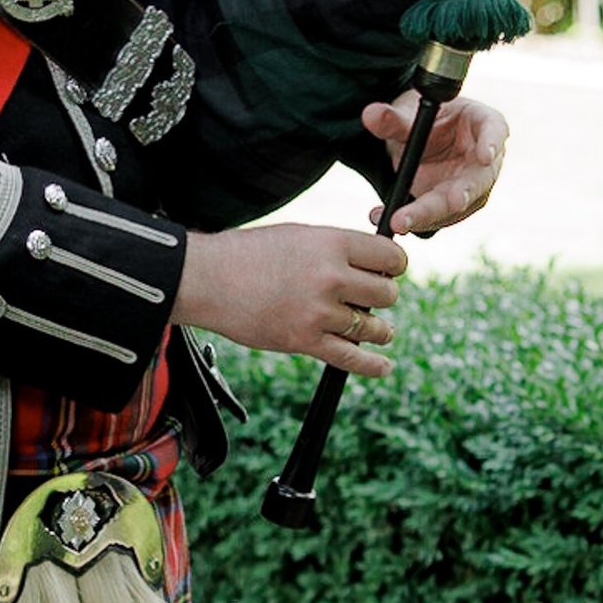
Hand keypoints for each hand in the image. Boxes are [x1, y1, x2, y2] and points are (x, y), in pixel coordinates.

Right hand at [174, 219, 407, 376]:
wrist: (208, 279)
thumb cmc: (248, 254)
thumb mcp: (298, 236)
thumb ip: (335, 248)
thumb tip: (367, 264)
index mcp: (332, 243)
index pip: (390, 257)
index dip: (394, 266)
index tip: (389, 273)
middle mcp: (331, 276)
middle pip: (386, 294)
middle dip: (382, 297)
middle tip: (371, 299)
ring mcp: (319, 311)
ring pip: (373, 327)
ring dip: (379, 331)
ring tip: (379, 331)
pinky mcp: (305, 340)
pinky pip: (351, 358)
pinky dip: (372, 365)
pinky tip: (383, 366)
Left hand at [364, 91, 507, 238]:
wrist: (417, 139)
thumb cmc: (424, 120)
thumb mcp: (408, 113)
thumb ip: (392, 119)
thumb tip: (370, 115)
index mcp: (483, 123)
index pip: (495, 130)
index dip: (492, 143)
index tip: (485, 156)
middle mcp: (484, 159)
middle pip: (478, 179)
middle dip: (463, 194)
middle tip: (453, 202)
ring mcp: (471, 187)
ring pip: (455, 207)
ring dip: (428, 216)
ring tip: (400, 220)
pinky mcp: (452, 208)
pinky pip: (434, 218)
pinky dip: (411, 221)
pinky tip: (385, 218)